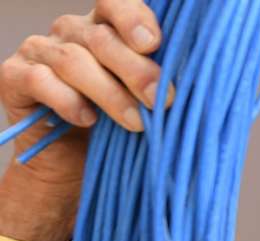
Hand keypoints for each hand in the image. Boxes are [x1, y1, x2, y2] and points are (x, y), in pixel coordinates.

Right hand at [0, 0, 171, 240]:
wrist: (74, 172)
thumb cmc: (119, 134)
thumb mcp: (150, 109)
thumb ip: (168, 90)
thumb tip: (209, 90)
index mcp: (107, 29)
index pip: (116, 3)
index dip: (134, 18)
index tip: (154, 43)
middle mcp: (72, 32)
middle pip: (101, 38)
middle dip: (136, 71)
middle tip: (163, 101)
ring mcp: (40, 51)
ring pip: (73, 60)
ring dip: (109, 94)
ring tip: (136, 124)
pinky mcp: (13, 77)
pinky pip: (39, 80)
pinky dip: (66, 101)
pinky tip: (88, 120)